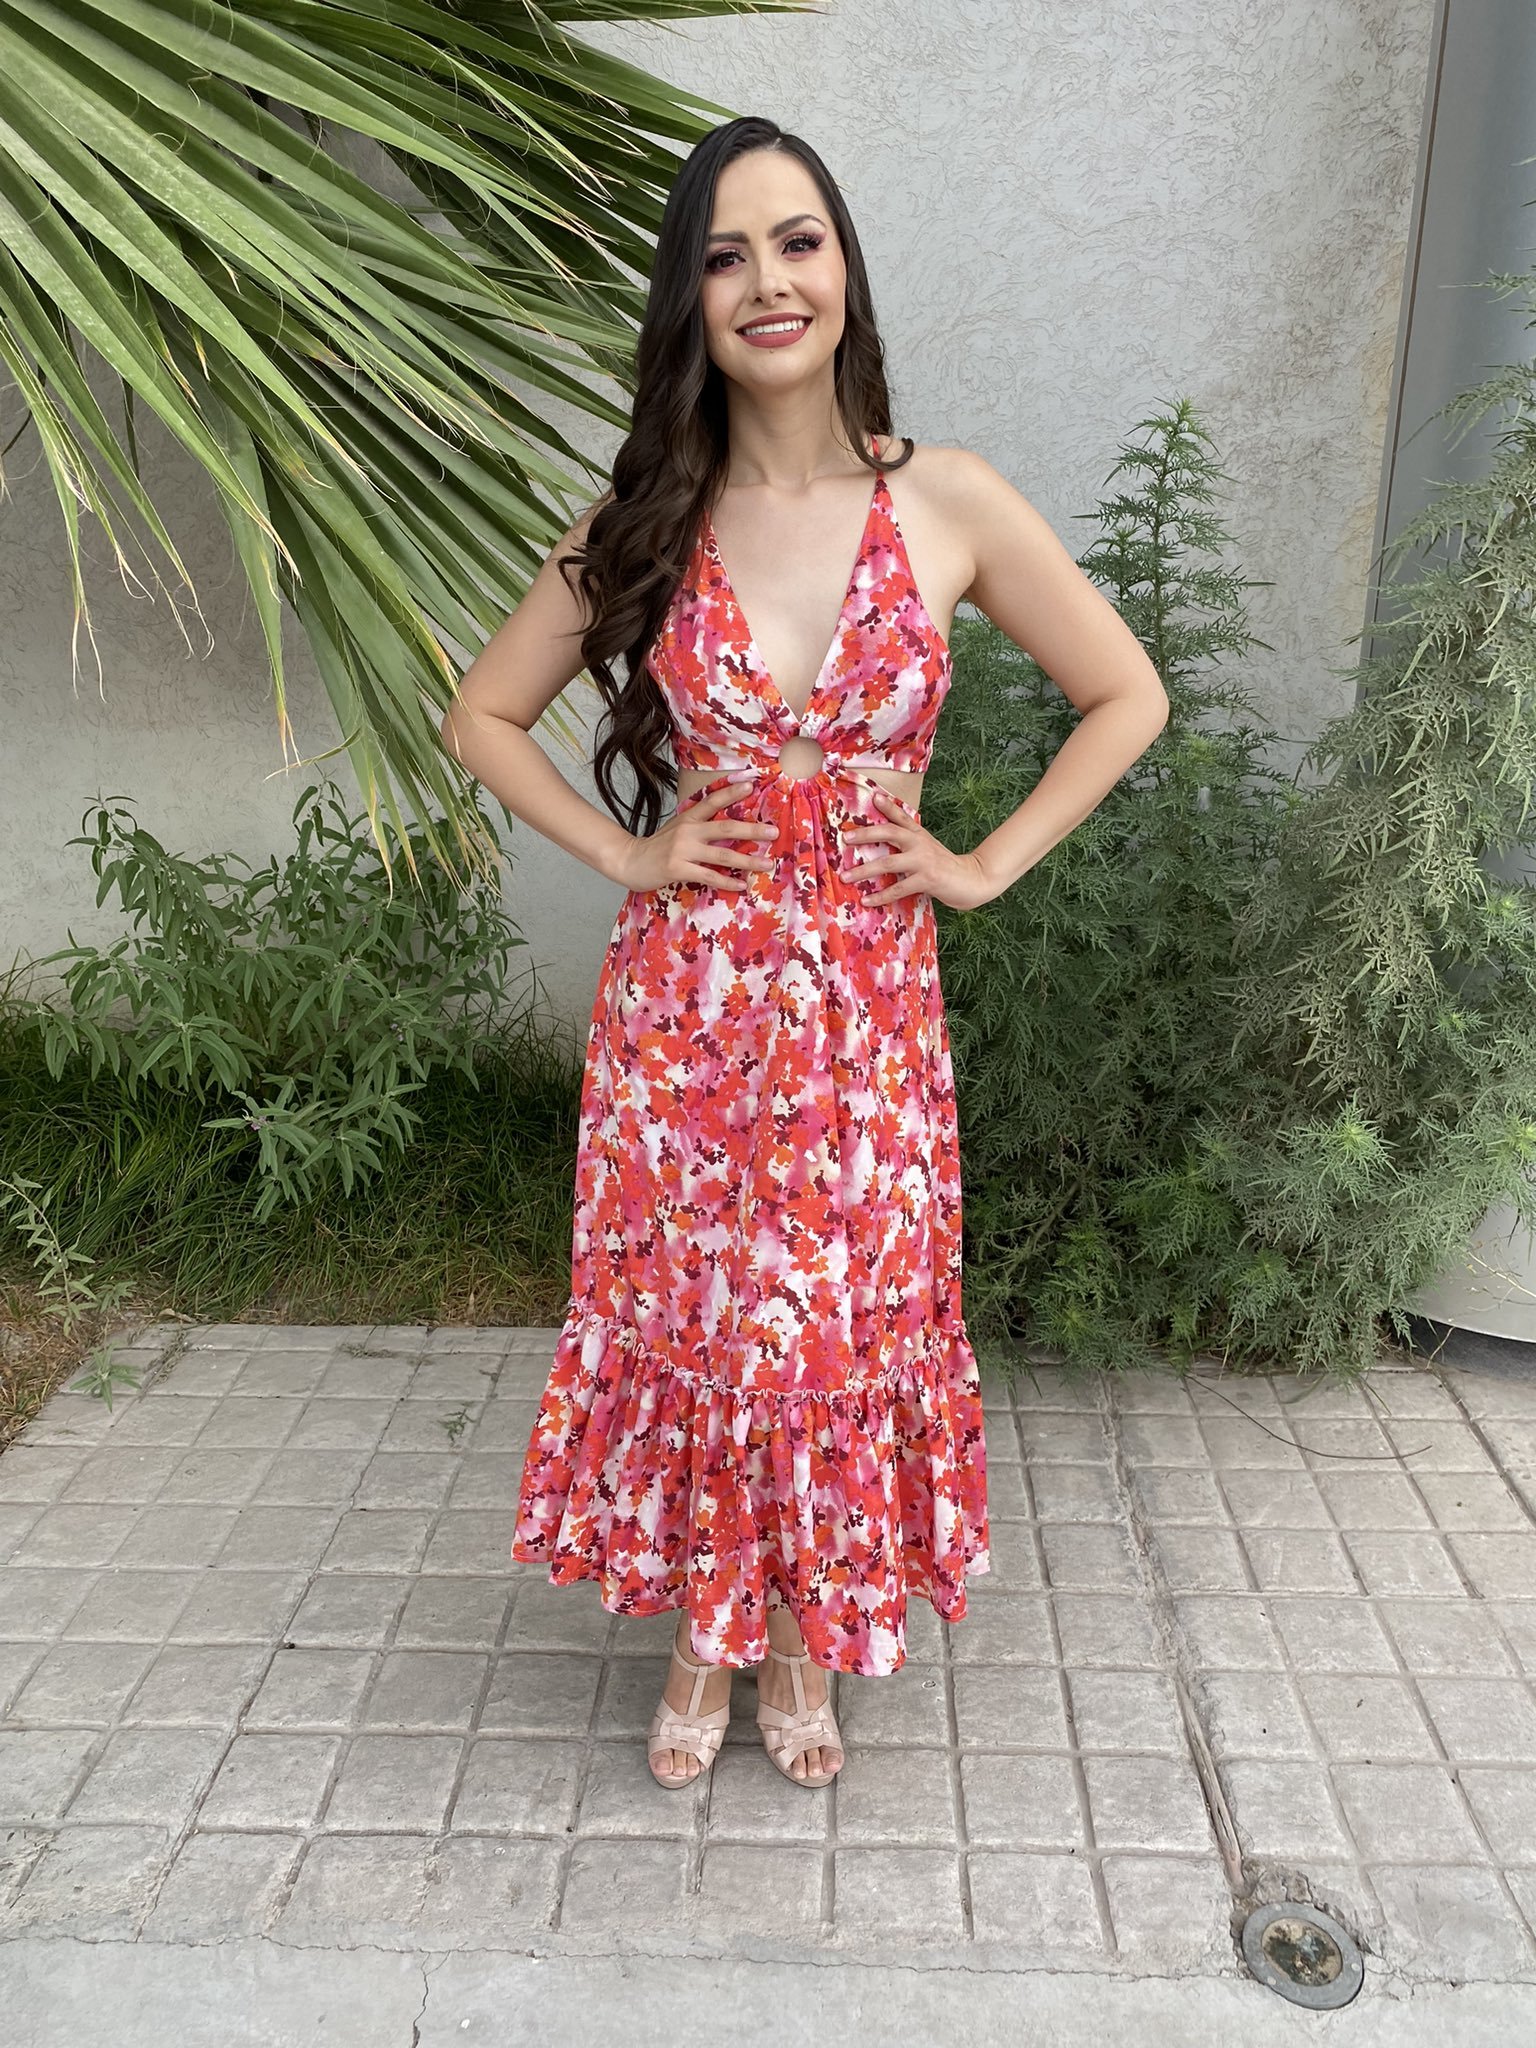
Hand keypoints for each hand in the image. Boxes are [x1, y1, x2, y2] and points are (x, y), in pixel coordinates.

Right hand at [614, 779, 777, 892]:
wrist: (629, 860)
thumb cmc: (656, 847)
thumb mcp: (676, 828)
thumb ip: (698, 825)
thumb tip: (728, 827)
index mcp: (688, 818)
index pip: (712, 801)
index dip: (731, 792)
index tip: (752, 785)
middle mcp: (687, 831)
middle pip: (725, 827)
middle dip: (752, 829)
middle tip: (774, 832)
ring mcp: (682, 850)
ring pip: (722, 854)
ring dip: (747, 860)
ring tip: (767, 864)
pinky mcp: (678, 869)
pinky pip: (708, 876)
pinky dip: (726, 881)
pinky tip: (741, 885)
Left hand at [843, 790, 998, 909]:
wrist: (971, 880)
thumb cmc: (944, 865)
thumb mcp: (927, 847)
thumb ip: (909, 840)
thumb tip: (887, 837)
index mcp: (919, 834)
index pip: (901, 816)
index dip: (888, 806)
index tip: (873, 797)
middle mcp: (920, 843)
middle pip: (890, 833)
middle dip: (866, 834)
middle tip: (845, 838)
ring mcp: (923, 861)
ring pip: (888, 863)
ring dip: (864, 870)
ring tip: (846, 876)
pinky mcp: (926, 880)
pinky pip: (898, 888)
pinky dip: (881, 896)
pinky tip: (867, 900)